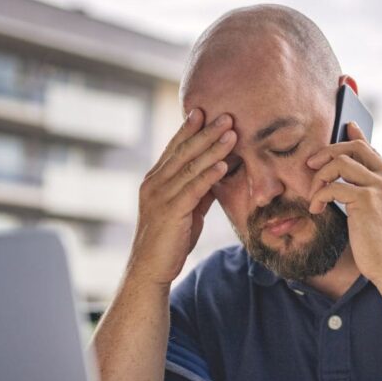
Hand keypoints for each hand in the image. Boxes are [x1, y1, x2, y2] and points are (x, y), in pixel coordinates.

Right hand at [125, 109, 235, 286]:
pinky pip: (193, 189)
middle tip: (225, 115)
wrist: (150, 269)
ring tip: (231, 133)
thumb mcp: (186, 209)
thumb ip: (197, 189)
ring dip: (212, 148)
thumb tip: (216, 171)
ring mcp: (160, 197)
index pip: (174, 149)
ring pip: (190, 167)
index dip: (189, 129)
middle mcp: (154, 184)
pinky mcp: (170, 212)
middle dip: (205, 132)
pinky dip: (209, 175)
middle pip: (183, 152)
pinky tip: (223, 164)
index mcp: (155, 180)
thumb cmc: (170, 240)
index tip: (203, 111)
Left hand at [306, 122, 381, 283]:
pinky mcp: (366, 200)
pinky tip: (316, 209)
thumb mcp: (381, 216)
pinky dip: (319, 195)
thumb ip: (371, 196)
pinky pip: (333, 186)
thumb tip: (349, 187)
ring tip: (313, 195)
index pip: (371, 150)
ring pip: (340, 162)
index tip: (346, 127)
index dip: (356, 137)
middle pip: (355, 148)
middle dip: (328, 151)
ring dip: (319, 177)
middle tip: (311, 164)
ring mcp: (379, 187)